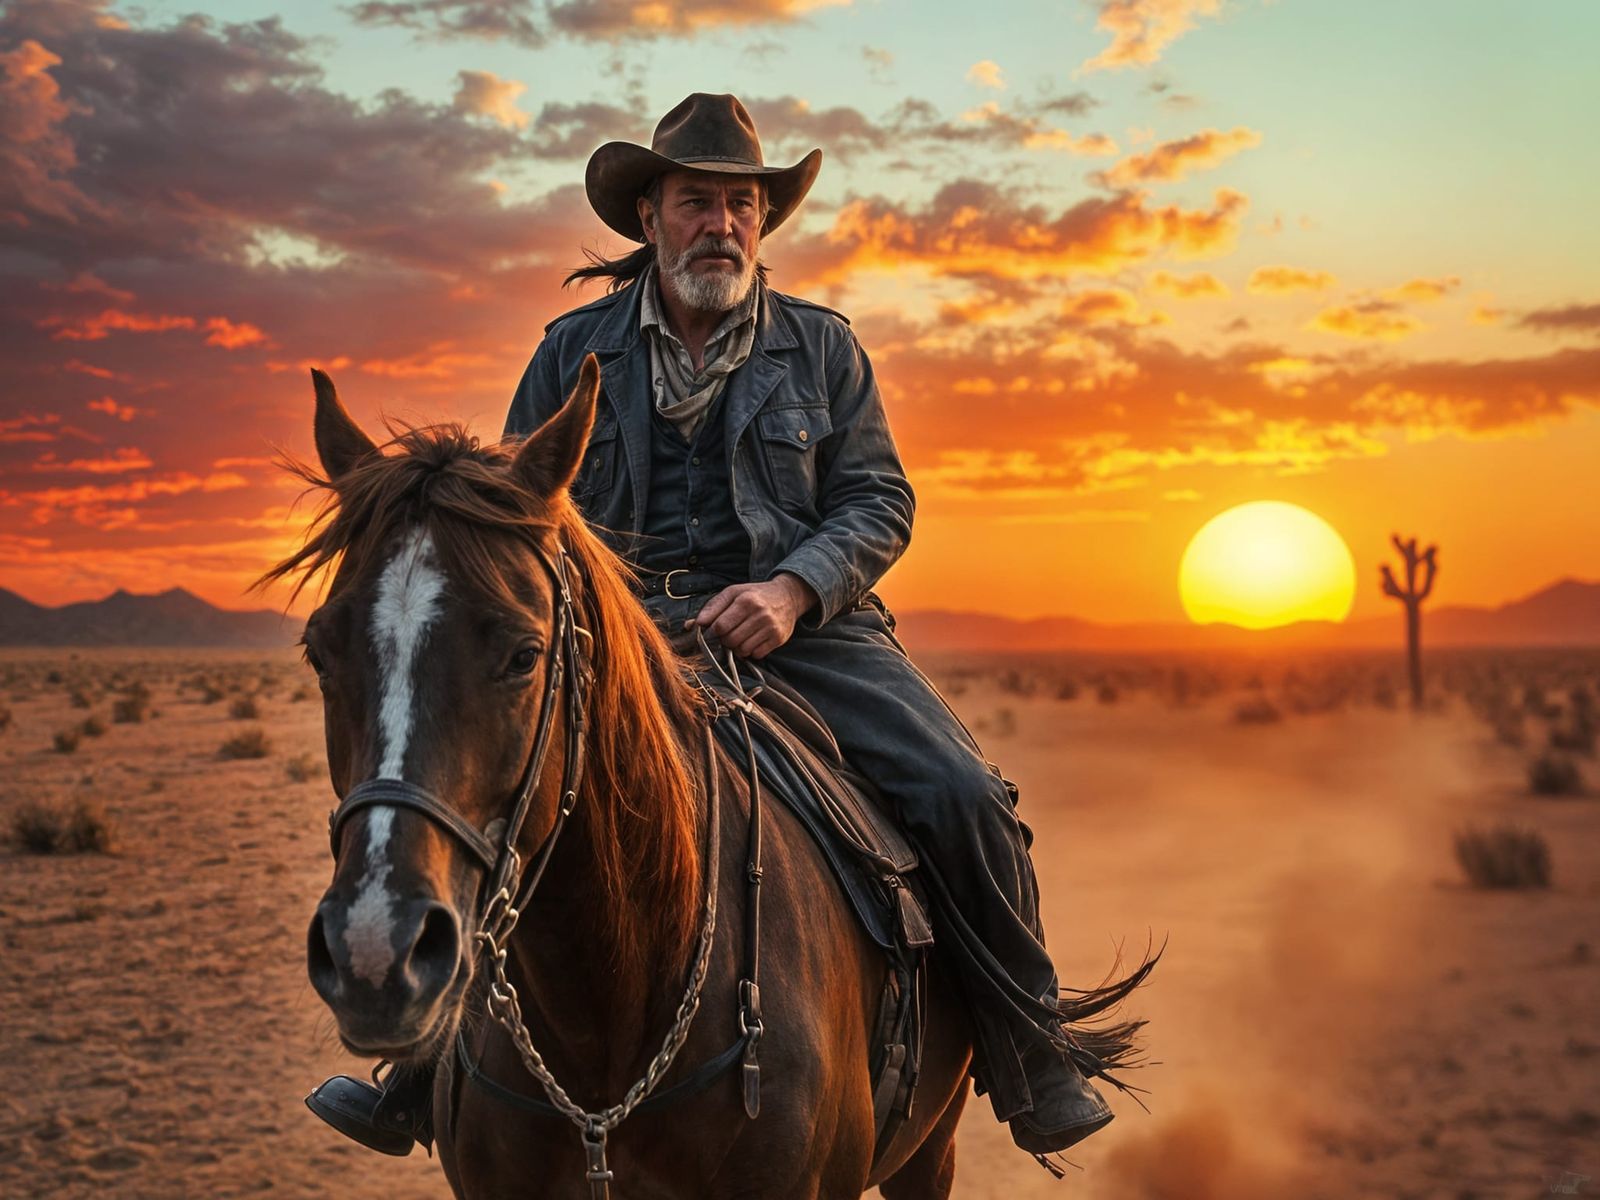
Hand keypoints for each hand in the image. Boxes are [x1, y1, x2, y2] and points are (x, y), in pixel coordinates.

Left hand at [691, 575, 817, 658]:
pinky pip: (756, 655)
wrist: (788, 596)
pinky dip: (751, 651)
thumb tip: (693, 624)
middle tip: (729, 632)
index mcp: (746, 601)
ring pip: (742, 650)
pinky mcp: (778, 639)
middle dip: (725, 640)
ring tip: (741, 635)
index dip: (714, 631)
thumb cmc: (755, 594)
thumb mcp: (733, 593)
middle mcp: (760, 614)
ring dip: (737, 647)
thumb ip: (712, 607)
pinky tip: (753, 639)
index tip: (715, 629)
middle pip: (730, 640)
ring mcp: (771, 628)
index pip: (720, 626)